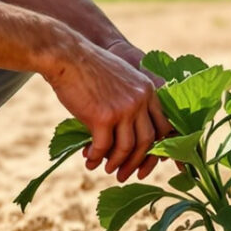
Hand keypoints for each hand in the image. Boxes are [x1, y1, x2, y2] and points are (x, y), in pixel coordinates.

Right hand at [42, 38, 170, 181]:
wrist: (67, 56)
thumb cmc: (89, 69)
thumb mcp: (121, 79)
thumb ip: (130, 103)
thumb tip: (127, 138)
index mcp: (148, 90)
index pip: (163, 126)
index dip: (158, 148)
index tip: (148, 162)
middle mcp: (141, 99)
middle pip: (148, 141)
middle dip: (137, 162)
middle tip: (126, 174)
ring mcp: (124, 108)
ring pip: (127, 147)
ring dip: (116, 163)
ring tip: (107, 169)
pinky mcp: (103, 116)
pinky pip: (104, 146)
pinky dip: (96, 157)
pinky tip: (89, 160)